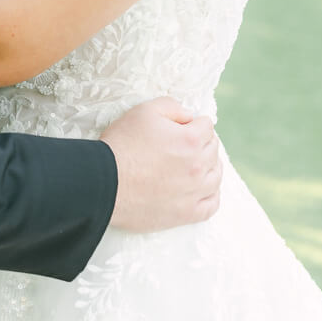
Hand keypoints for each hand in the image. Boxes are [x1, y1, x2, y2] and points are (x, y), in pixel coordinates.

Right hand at [101, 97, 221, 231]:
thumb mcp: (144, 111)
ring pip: (216, 176)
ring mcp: (194, 192)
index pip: (207, 125)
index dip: (193, 122)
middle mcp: (198, 166)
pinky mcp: (186, 214)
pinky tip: (201, 188)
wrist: (105, 182)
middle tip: (182, 143)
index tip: (181, 126)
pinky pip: (212, 204)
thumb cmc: (123, 144)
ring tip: (195, 163)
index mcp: (190, 140)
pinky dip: (210, 194)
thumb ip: (172, 106)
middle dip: (201, 142)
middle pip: (213, 149)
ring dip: (209, 166)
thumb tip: (189, 116)